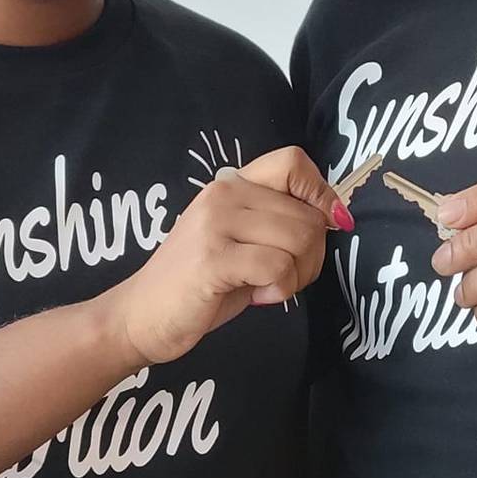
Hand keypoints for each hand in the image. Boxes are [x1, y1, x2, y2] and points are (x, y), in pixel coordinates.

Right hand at [112, 147, 349, 365]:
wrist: (142, 315)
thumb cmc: (199, 282)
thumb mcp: (241, 240)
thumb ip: (277, 222)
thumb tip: (334, 217)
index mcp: (232, 185)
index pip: (294, 162)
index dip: (322, 193)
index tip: (328, 225)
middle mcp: (224, 194)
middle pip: (308, 214)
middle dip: (314, 256)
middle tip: (288, 278)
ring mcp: (216, 224)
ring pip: (300, 239)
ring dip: (299, 275)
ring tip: (270, 287)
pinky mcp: (213, 258)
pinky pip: (279, 267)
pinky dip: (280, 289)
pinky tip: (258, 297)